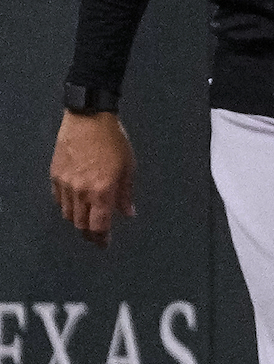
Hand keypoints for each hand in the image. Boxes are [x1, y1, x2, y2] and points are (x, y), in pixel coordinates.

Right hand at [50, 111, 135, 247]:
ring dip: (78, 221)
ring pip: (67, 215)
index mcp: (102, 191)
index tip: (105, 244)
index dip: (101, 238)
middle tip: (97, 235)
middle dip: (89, 233)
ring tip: (87, 221)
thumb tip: (128, 213)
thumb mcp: (128, 166)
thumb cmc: (114, 140)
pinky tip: (74, 205)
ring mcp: (65, 185)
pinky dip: (66, 207)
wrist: (88, 119)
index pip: (99, 225)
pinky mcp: (55, 176)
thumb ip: (126, 193)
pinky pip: (58, 200)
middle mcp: (81, 192)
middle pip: (81, 224)